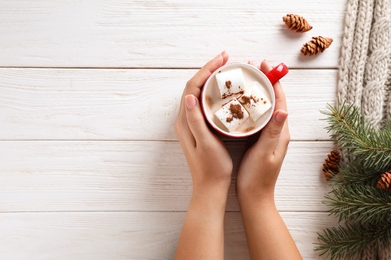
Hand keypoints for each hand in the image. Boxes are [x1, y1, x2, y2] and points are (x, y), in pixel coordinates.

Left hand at [174, 50, 231, 197]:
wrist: (209, 187)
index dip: (206, 71)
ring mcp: (190, 124)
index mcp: (185, 121)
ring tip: (225, 69)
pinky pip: (203, 103)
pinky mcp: (197, 128)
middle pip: (194, 87)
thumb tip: (189, 97)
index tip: (222, 59)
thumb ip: (196, 120)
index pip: (192, 87)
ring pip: (198, 94)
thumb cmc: (211, 168)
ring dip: (210, 79)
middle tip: (226, 59)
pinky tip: (223, 91)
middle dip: (208, 70)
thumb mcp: (206, 143)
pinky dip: (212, 92)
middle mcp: (184, 120)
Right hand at [237, 59, 289, 202]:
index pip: (279, 101)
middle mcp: (277, 131)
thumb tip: (283, 109)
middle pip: (273, 100)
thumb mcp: (266, 153)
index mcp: (280, 132)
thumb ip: (274, 132)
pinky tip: (239, 102)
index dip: (273, 82)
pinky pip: (256, 117)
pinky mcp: (259, 140)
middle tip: (253, 67)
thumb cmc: (258, 177)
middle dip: (265, 82)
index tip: (264, 66)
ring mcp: (268, 135)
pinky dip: (250, 105)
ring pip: (264, 108)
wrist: (255, 196)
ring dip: (257, 92)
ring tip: (246, 79)